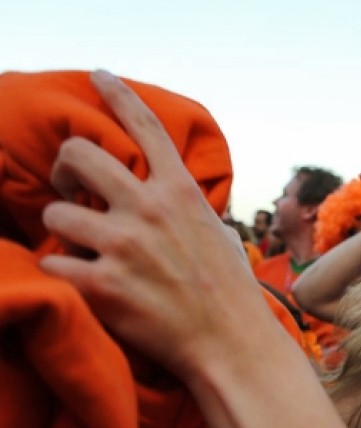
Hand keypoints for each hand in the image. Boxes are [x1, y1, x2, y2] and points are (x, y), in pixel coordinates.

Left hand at [40, 70, 275, 377]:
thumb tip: (172, 201)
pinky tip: (82, 286)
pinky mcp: (102, 284)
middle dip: (64, 169)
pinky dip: (61, 274)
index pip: (146, 128)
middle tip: (69, 189)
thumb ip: (189, 210)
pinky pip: (53, 264)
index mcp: (180, 193)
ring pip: (54, 214)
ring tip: (81, 252)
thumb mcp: (219, 235)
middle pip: (78, 155)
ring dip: (61, 234)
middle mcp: (149, 210)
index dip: (118, 94)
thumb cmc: (231, 293)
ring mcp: (123, 245)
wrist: (232, 344)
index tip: (99, 75)